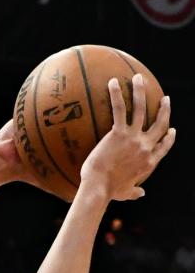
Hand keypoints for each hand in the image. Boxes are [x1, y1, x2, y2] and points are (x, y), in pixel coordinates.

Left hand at [79, 74, 174, 200]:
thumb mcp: (126, 193)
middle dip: (165, 109)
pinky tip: (112, 82)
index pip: (165, 146)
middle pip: (161, 124)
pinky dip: (117, 94)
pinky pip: (119, 109)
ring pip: (142, 109)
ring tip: (138, 78)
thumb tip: (141, 194)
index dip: (170, 137)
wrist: (99, 188)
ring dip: (141, 91)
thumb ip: (135, 192)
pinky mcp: (119, 133)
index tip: (172, 130)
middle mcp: (146, 147)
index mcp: (149, 162)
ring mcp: (134, 138)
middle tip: (164, 99)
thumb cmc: (109, 193)